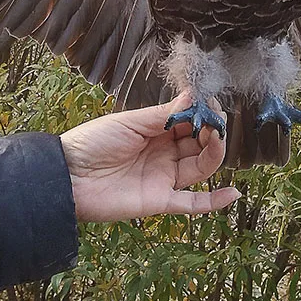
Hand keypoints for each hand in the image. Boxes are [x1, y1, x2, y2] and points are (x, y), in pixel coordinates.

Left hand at [60, 92, 240, 222]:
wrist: (67, 176)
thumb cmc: (93, 141)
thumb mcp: (130, 122)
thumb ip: (164, 115)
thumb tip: (193, 96)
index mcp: (156, 131)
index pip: (189, 121)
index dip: (202, 113)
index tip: (211, 102)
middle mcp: (165, 153)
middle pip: (199, 143)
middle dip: (211, 130)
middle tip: (215, 119)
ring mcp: (164, 177)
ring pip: (201, 167)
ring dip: (215, 153)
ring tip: (218, 138)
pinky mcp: (160, 201)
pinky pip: (191, 204)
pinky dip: (213, 202)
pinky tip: (233, 193)